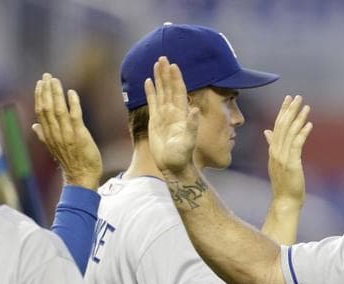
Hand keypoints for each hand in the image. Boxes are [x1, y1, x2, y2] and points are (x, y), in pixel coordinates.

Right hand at [31, 74, 100, 189]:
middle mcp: (56, 134)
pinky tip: (71, 92)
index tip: (40, 84)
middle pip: (47, 108)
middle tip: (47, 76)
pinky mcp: (80, 136)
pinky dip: (73, 103)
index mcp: (49, 135)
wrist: (82, 177)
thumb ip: (44, 136)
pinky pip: (75, 116)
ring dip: (57, 93)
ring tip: (56, 81)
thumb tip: (35, 126)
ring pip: (58, 110)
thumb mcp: (54, 148)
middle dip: (46, 90)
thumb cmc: (71, 162)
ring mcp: (67, 135)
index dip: (39, 96)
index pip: (41, 111)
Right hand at [144, 56, 198, 175]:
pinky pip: (152, 102)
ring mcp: (164, 115)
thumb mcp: (188, 141)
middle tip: (163, 57)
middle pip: (169, 88)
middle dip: (166, 73)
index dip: (176, 79)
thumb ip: (192, 125)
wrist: (173, 166)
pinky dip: (150, 91)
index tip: (173, 65)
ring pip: (161, 92)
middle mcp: (173, 112)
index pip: (179, 92)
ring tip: (156, 64)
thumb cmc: (182, 156)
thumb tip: (195, 110)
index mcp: (182, 114)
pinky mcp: (155, 121)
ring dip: (159, 78)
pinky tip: (148, 81)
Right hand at [265, 95, 311, 204]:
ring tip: (306, 106)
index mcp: (273, 150)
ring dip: (298, 118)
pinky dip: (303, 133)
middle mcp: (275, 151)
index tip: (288, 99)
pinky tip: (309, 124)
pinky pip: (297, 145)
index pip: (277, 125)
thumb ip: (272, 145)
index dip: (282, 111)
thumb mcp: (277, 161)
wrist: (285, 200)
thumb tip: (267, 132)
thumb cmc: (284, 183)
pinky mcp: (291, 163)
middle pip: (282, 126)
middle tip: (297, 97)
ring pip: (290, 133)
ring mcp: (282, 157)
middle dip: (290, 110)